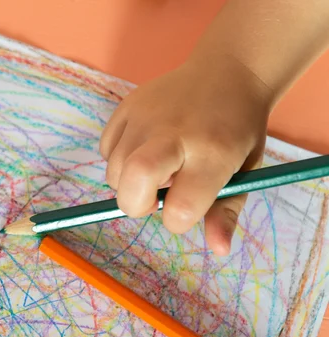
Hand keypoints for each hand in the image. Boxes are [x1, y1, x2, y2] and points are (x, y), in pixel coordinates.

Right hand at [100, 55, 272, 255]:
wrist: (227, 72)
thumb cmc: (238, 129)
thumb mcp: (245, 171)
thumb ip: (227, 211)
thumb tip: (218, 251)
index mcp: (212, 153)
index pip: (180, 208)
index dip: (178, 220)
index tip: (186, 208)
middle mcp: (173, 133)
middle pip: (132, 182)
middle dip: (137, 205)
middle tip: (156, 196)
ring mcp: (144, 116)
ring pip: (113, 172)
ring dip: (129, 183)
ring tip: (157, 166)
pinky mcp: (126, 106)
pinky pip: (105, 150)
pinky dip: (118, 159)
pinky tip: (143, 147)